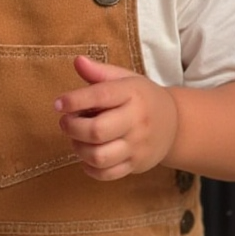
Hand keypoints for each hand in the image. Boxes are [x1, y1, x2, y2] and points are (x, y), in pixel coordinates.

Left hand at [54, 55, 178, 180]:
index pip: (101, 96)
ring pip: (99, 156)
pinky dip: (90, 169)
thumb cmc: (142, 98)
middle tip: (65, 122)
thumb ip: (100, 72)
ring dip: (78, 149)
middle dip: (72, 127)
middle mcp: (136, 121)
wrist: (175, 124)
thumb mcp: (125, 79)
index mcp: (132, 94)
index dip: (75, 100)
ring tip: (76, 139)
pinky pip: (108, 174)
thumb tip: (78, 61)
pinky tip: (86, 157)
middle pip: (97, 131)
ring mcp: (137, 146)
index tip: (58, 103)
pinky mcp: (136, 165)